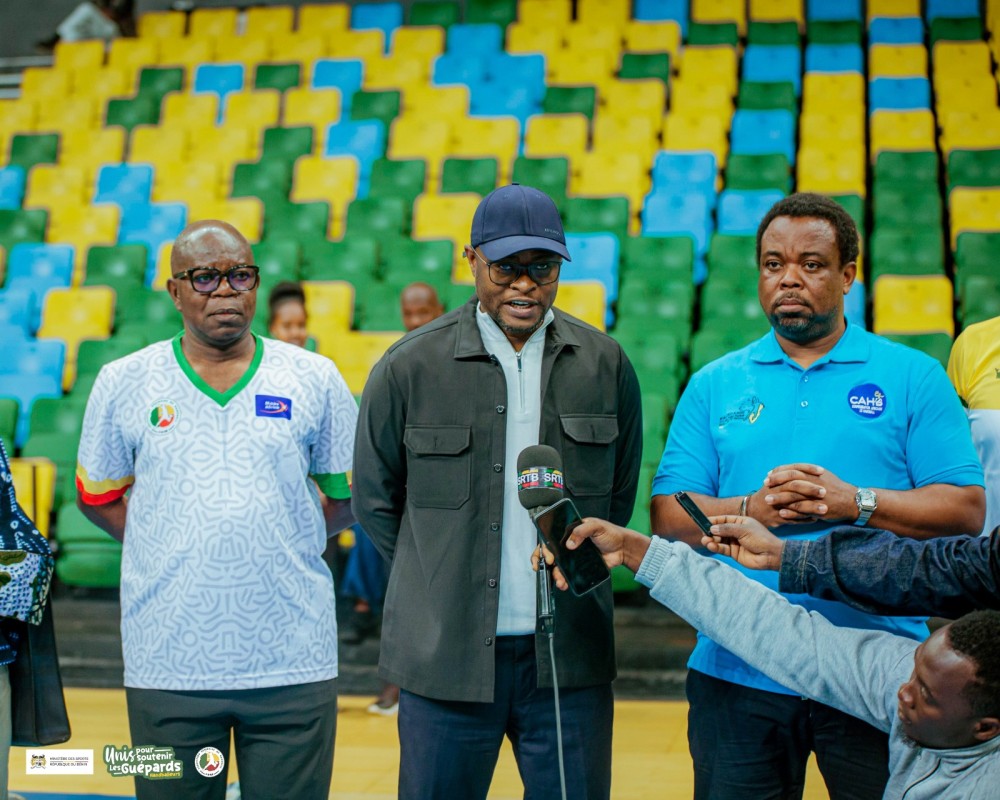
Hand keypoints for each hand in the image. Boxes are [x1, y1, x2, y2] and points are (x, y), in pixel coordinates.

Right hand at [532, 518, 651, 590]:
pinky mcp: (580, 567)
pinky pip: (569, 574)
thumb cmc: (610, 533)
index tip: (548, 554)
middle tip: (548, 566)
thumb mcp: (596, 526)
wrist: (622, 548)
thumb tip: (570, 543)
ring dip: (555, 574)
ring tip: (559, 580)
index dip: (545, 546)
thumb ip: (582, 530)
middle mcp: (569, 544)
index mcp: (570, 531)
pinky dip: (565, 580)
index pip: (551, 537)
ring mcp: (574, 556)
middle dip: (544, 562)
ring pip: (558, 566)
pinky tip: (564, 583)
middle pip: (550, 553)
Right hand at [701, 515, 783, 570]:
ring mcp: (734, 542)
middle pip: (719, 530)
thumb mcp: (743, 530)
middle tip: (704, 533)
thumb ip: (726, 529)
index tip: (703, 521)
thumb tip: (712, 528)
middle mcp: (736, 531)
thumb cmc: (760, 539)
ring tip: (706, 540)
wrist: (771, 555)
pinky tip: (711, 545)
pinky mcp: (733, 553)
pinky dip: (715, 547)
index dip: (713, 520)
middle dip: (710, 531)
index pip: (723, 519)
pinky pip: (722, 549)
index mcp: (740, 522)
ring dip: (711, 540)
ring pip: (719, 540)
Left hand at [764, 463, 856, 523]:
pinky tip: (781, 512)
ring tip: (767, 500)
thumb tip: (789, 470)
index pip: (792, 469)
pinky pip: (803, 510)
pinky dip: (791, 511)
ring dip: (779, 497)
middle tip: (765, 485)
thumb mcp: (822, 475)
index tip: (768, 475)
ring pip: (795, 495)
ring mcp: (817, 495)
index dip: (778, 472)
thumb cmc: (835, 487)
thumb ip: (807, 472)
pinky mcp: (820, 508)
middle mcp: (815, 482)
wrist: (853, 500)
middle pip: (791, 479)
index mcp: (814, 472)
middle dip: (776, 482)